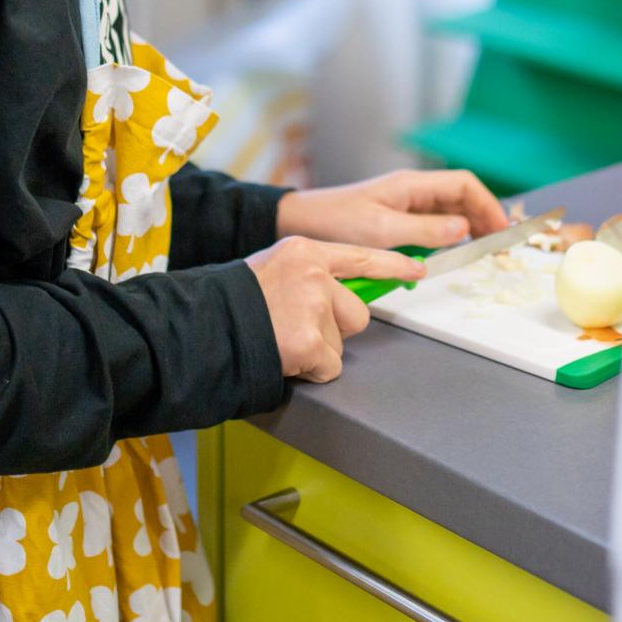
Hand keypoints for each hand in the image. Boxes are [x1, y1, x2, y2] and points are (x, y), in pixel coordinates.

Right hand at [246, 237, 422, 382]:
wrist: (201, 326)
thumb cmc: (232, 302)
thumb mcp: (272, 268)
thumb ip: (307, 274)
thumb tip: (341, 295)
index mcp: (304, 251)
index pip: (361, 256)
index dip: (393, 264)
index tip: (419, 268)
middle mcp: (314, 274)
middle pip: (357, 312)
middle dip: (336, 328)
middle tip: (296, 327)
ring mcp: (313, 307)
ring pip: (342, 342)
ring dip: (319, 350)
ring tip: (282, 339)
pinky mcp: (310, 341)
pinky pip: (329, 367)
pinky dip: (310, 370)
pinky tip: (283, 355)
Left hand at [276, 169, 508, 253]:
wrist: (301, 222)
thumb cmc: (336, 221)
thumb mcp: (382, 230)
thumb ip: (425, 230)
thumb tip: (464, 228)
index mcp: (412, 184)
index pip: (464, 185)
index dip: (488, 205)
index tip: (502, 229)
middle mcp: (413, 190)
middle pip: (461, 198)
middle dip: (483, 219)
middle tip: (498, 246)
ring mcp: (405, 204)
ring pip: (448, 214)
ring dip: (466, 231)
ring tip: (480, 252)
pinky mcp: (396, 219)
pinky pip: (430, 227)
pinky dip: (443, 240)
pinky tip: (446, 256)